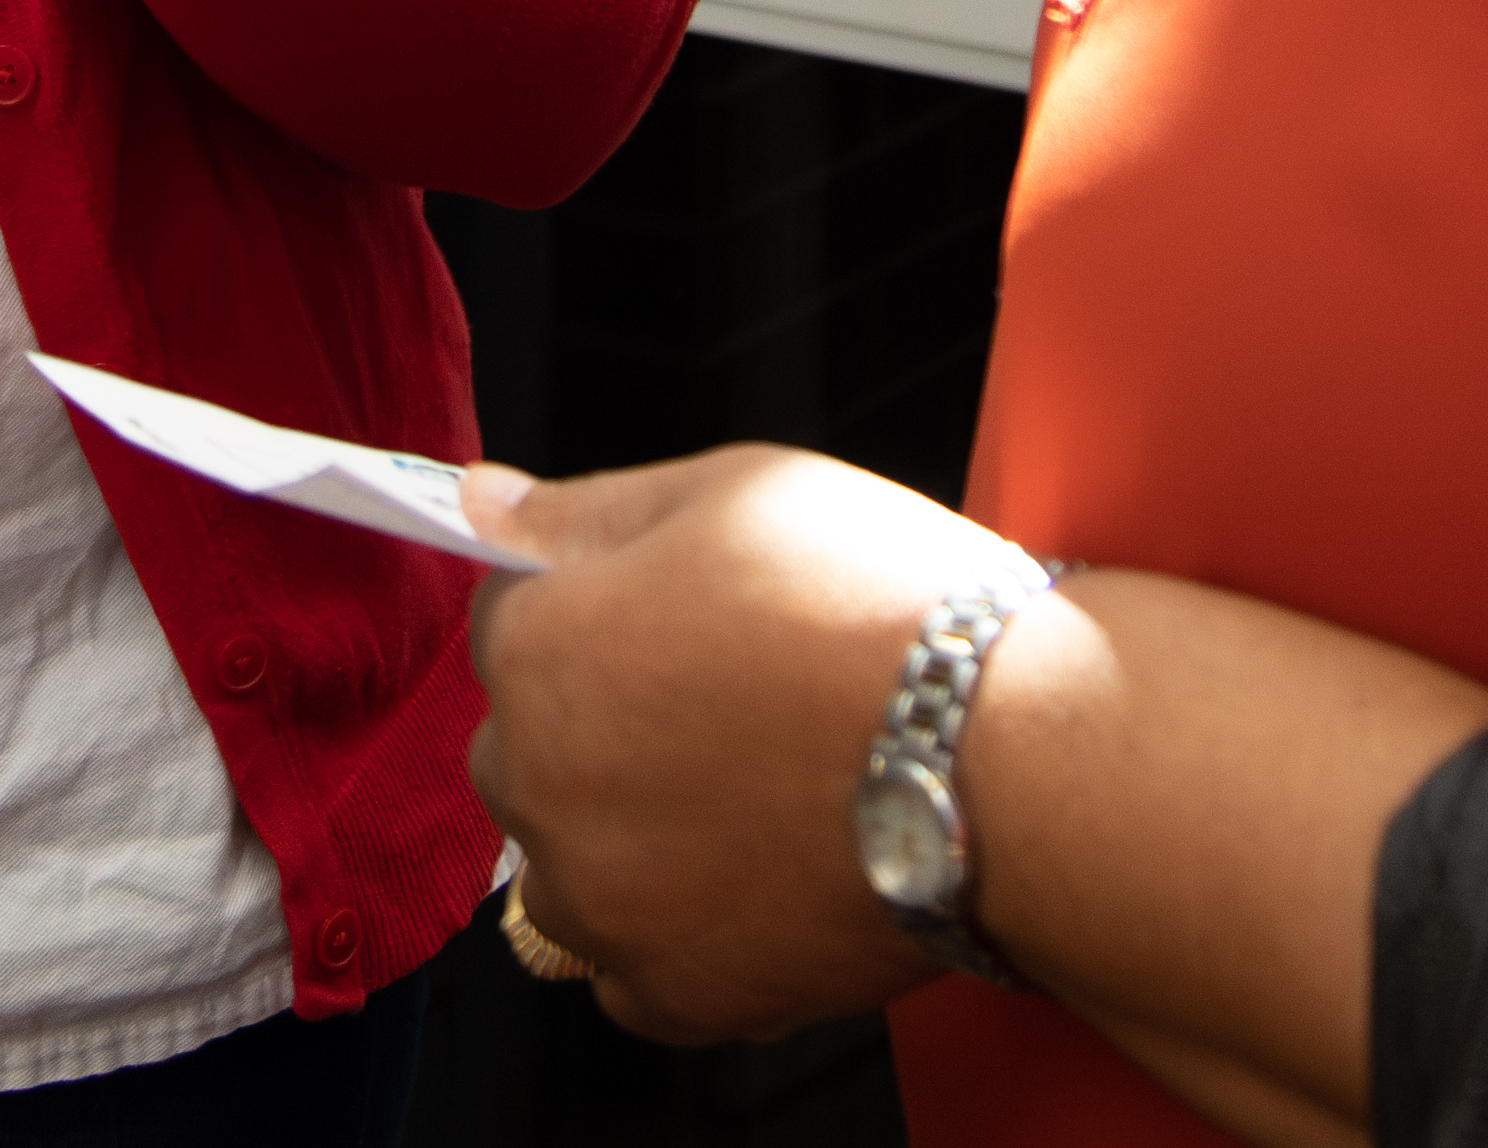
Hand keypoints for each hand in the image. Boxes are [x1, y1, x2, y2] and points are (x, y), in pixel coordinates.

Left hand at [477, 448, 1487, 1135]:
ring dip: (631, 838)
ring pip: (573, 867)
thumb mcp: (731, 491)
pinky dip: (682, 933)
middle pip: (530, 750)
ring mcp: (604, 904)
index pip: (508, 625)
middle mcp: (542, 786)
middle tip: (732, 709)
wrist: (1009, 758)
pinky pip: (633, 968)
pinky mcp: (674, 995)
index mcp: (540, 652)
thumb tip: (478, 501)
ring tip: (758, 795)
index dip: (598, 612)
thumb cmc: (882, 609)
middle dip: (602, 727)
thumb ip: (583, 510)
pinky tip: (764, 871)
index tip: (676, 624)